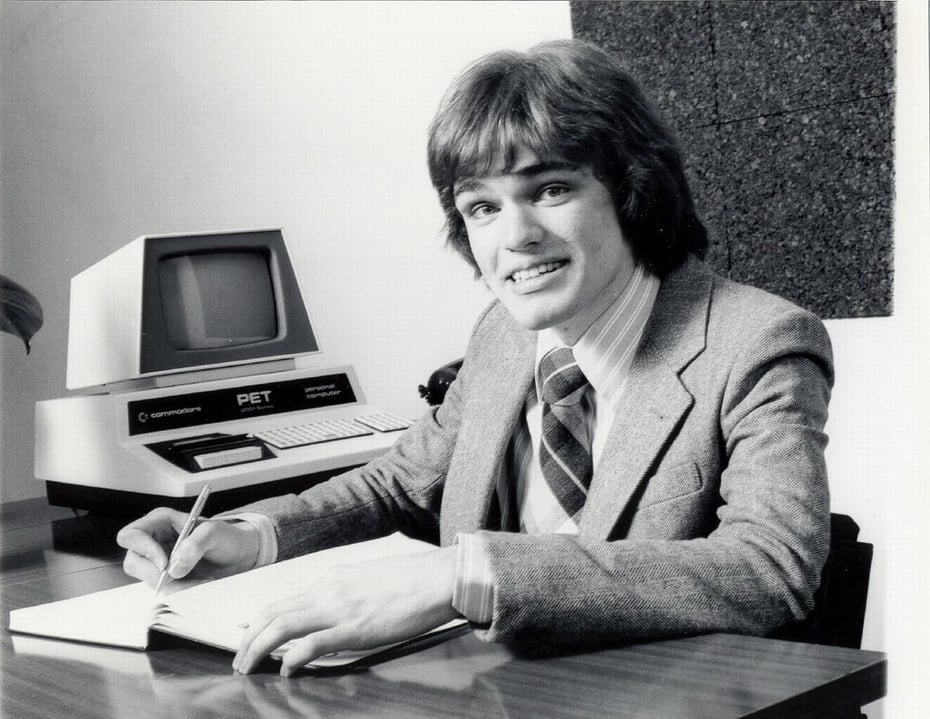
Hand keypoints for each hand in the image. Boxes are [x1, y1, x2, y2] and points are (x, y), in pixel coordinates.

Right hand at [117, 507, 260, 586]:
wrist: (238, 555)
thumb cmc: (226, 538)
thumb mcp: (216, 533)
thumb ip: (196, 544)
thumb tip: (174, 567)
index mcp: (160, 521)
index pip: (131, 536)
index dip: (144, 550)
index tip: (165, 564)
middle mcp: (154, 541)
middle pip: (133, 562)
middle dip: (156, 574)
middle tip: (180, 577)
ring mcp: (158, 562)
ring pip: (147, 580)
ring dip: (172, 585)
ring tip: (199, 579)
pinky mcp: (166, 578)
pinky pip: (163, 590)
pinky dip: (180, 592)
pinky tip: (197, 583)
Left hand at [233, 546, 459, 676]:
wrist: (437, 578)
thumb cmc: (412, 580)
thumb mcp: (369, 579)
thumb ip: (347, 591)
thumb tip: (336, 609)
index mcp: (333, 578)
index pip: (285, 601)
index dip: (260, 621)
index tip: (249, 636)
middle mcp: (329, 589)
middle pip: (273, 613)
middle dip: (249, 637)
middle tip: (239, 658)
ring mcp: (339, 608)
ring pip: (282, 626)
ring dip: (258, 648)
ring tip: (248, 667)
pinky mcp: (353, 628)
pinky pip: (310, 644)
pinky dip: (291, 658)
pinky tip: (286, 670)